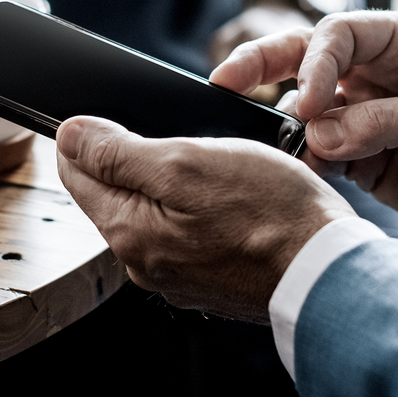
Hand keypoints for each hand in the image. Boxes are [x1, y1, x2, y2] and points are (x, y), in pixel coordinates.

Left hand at [55, 116, 354, 320]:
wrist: (328, 272)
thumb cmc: (269, 214)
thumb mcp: (186, 163)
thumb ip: (118, 152)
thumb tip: (69, 135)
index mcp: (127, 232)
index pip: (75, 173)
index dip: (86, 136)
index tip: (112, 116)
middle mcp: (144, 263)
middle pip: (112, 194)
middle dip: (131, 159)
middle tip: (179, 138)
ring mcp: (178, 276)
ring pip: (152, 212)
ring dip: (169, 183)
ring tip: (211, 165)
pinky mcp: (210, 280)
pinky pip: (186, 234)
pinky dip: (198, 209)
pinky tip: (228, 198)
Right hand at [212, 13, 397, 239]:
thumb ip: (385, 123)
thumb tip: (318, 135)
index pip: (340, 35)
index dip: (315, 63)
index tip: (305, 104)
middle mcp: (378, 71)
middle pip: (306, 58)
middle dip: (263, 66)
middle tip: (224, 81)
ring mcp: (365, 115)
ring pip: (304, 109)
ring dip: (284, 124)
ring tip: (273, 145)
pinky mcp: (361, 158)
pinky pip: (318, 153)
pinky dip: (303, 162)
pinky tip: (297, 170)